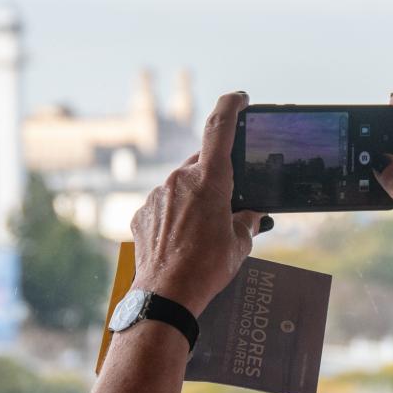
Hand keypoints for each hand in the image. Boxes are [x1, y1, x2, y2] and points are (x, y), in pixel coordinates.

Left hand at [129, 92, 265, 315]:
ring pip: (181, 186)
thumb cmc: (207, 268)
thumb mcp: (239, 244)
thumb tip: (251, 215)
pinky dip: (175, 216)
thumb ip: (247, 221)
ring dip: (195, 200)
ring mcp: (157, 195)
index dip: (231, 106)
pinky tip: (182, 242)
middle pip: (202, 163)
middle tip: (227, 204)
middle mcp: (179, 179)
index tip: (240, 97)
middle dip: (216, 178)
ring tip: (203, 234)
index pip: (220, 128)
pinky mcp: (141, 213)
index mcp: (210, 179)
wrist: (166, 294)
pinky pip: (164, 205)